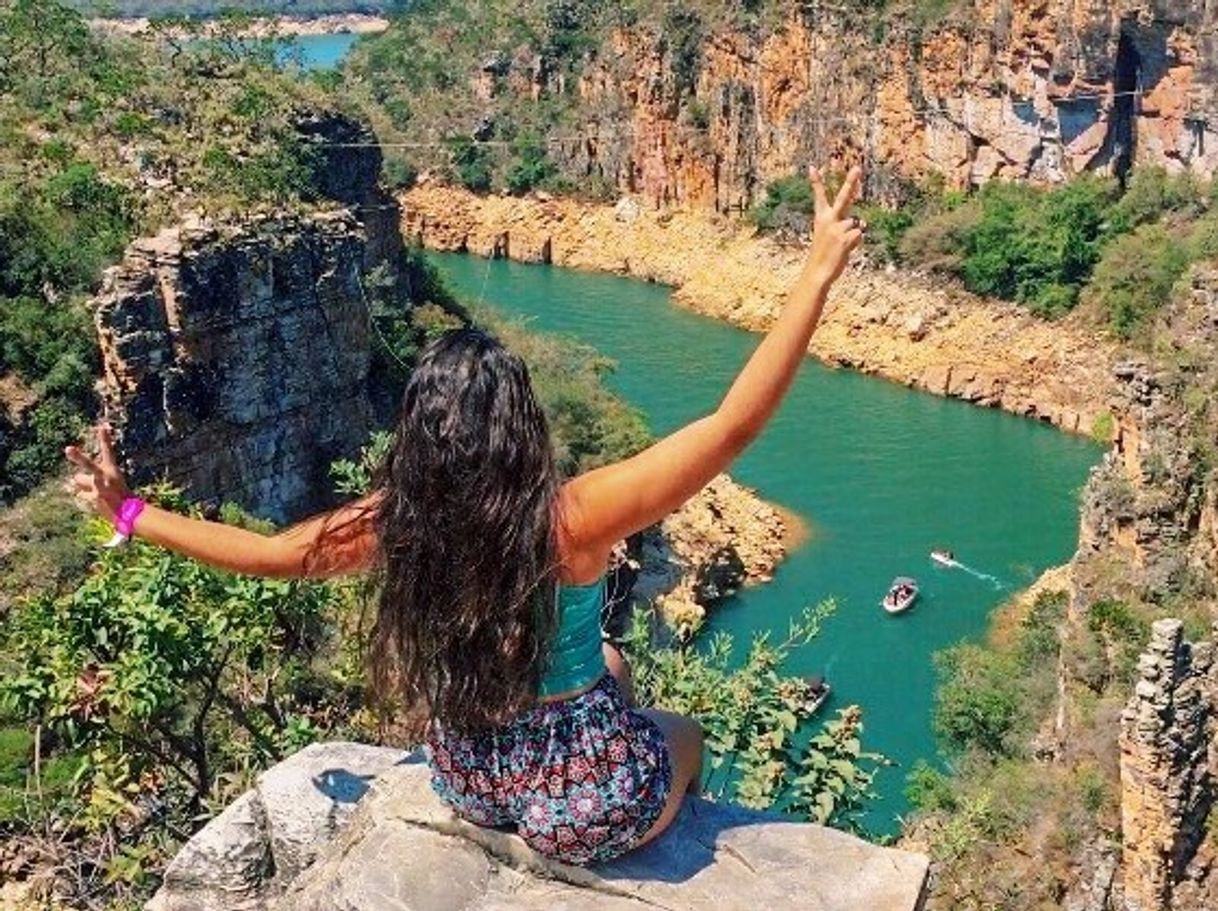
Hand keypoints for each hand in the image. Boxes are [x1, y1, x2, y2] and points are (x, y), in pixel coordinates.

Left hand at [65, 424, 130, 524]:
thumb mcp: (107, 483)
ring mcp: (99, 488)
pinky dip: (88, 498)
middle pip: (88, 465)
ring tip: (99, 492)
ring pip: (80, 481)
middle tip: (68, 449)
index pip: (108, 451)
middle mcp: (105, 477)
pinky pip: (82, 494)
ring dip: (85, 485)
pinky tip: (100, 503)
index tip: (102, 427)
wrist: (129, 512)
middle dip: (77, 457)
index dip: (104, 439)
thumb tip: (73, 480)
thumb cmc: (118, 495)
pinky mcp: (94, 499)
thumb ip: (88, 479)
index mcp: (112, 470)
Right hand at [804, 165, 865, 285]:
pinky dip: (856, 243)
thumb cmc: (823, 255)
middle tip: (857, 168)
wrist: (817, 272)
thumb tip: (862, 224)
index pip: (819, 197)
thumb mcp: (828, 237)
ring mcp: (837, 228)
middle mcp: (828, 220)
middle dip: (850, 183)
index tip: (812, 167)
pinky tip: (845, 250)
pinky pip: (859, 235)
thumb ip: (843, 226)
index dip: (816, 182)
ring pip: (856, 223)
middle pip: (843, 198)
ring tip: (841, 246)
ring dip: (853, 235)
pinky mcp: (845, 238)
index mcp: (821, 218)